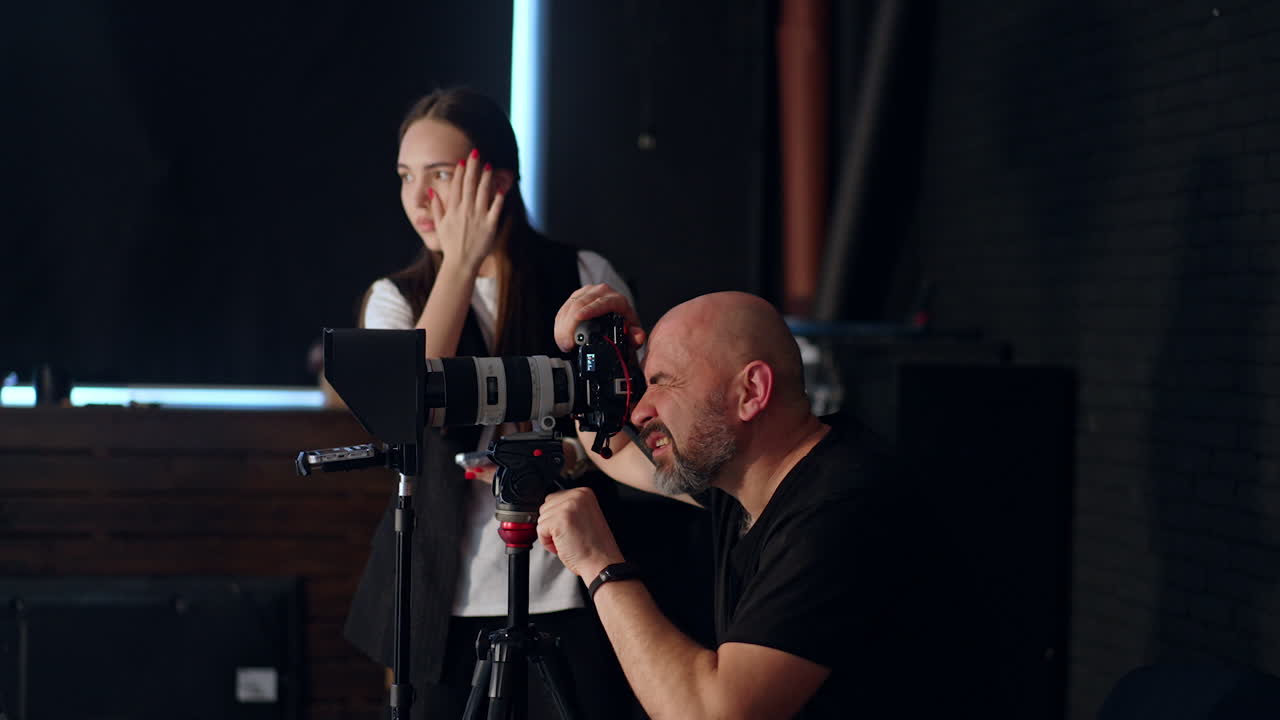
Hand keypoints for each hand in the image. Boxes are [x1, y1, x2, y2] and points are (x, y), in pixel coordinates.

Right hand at [429, 149, 504, 270]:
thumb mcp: (439, 225)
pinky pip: (495, 209)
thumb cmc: (450, 245)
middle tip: (476, 153)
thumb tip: (432, 191)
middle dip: (473, 167)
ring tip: (489, 165)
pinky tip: (501, 188)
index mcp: (453, 210)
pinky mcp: (490, 226)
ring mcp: (478, 218)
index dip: (461, 171)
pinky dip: (498, 198)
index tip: (464, 160)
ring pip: (483, 193)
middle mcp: (465, 211)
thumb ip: (437, 207)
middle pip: (470, 185)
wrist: (461, 263)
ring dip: (486, 178)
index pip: (457, 186)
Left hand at [536, 487, 624, 580]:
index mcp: (584, 493)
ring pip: (542, 518)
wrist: (602, 562)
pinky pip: (540, 530)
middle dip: (552, 524)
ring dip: (549, 534)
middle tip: (568, 535)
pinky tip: (563, 545)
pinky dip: (547, 542)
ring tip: (567, 541)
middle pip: (546, 506)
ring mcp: (567, 507)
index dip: (558, 517)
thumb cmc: (594, 546)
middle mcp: (576, 496)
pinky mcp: (558, 520)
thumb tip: (551, 508)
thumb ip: (569, 507)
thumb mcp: (585, 515)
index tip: (569, 528)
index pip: (555, 498)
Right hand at [554, 283, 645, 352]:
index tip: (578, 318)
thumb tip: (637, 336)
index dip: (589, 310)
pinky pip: (564, 309)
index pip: (602, 303)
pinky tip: (561, 335)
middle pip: (581, 304)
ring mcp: (587, 293)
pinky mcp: (576, 297)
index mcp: (617, 300)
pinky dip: (560, 323)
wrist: (618, 320)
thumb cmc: (625, 326)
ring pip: (569, 306)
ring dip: (563, 326)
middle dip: (571, 325)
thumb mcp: (632, 334)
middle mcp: (602, 293)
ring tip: (564, 343)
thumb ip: (636, 337)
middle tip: (568, 343)